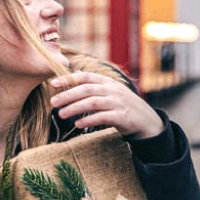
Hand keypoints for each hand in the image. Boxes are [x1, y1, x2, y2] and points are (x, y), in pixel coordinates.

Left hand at [49, 71, 164, 138]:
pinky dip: (88, 120)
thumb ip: (94, 85)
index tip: (53, 84)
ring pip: (92, 102)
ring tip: (61, 114)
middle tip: (53, 102)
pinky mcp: (122, 117)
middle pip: (87, 89)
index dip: (68, 79)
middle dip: (68, 95)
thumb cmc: (123, 106)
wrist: (146, 120)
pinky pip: (102, 117)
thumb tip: (74, 75)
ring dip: (74, 108)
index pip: (86, 77)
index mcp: (108, 82)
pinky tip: (77, 124)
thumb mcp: (110, 91)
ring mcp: (118, 103)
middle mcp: (112, 90)